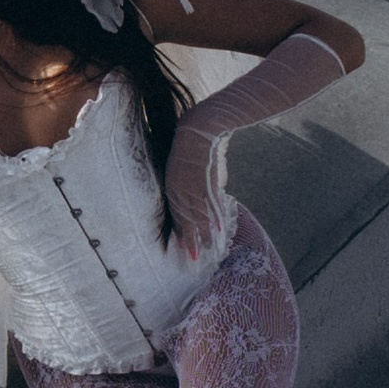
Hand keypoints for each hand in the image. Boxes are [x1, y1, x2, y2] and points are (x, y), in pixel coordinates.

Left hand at [163, 123, 226, 255]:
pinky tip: (216, 230)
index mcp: (172, 187)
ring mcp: (192, 187)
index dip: (182, 233)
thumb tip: (199, 195)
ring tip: (204, 251)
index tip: (185, 248)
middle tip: (193, 259)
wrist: (198, 128)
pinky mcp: (204, 181)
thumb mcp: (184, 167)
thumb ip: (189, 184)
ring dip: (201, 235)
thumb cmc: (189, 144)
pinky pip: (209, 203)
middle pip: (185, 220)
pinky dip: (214, 217)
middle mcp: (180, 190)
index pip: (177, 215)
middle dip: (189, 241)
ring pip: (197, 216)